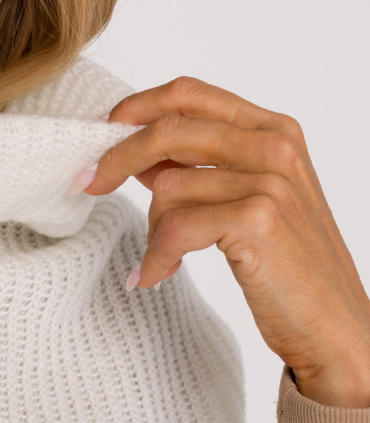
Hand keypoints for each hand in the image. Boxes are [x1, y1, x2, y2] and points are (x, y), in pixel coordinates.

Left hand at [84, 76, 369, 407]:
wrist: (335, 327)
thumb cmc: (289, 269)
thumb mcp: (251, 200)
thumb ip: (203, 167)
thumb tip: (137, 149)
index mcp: (275, 129)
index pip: (190, 94)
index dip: (136, 108)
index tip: (101, 132)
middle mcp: (276, 146)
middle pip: (169, 128)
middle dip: (116, 156)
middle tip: (87, 183)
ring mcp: (270, 181)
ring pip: (167, 185)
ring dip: (151, 230)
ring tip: (161, 260)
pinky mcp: (258, 221)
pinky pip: (175, 227)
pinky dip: (157, 256)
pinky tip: (157, 276)